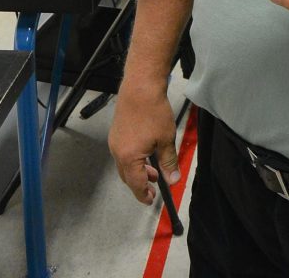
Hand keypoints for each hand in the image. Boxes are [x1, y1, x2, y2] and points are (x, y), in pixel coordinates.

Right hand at [108, 82, 179, 204]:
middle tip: (152, 189)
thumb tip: (173, 180)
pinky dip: (133, 159)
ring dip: (137, 171)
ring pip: (124, 165)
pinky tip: (146, 153)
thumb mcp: (166, 139)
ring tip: (153, 171)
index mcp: (129, 158)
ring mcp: (114, 141)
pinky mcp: (116, 132)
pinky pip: (123, 153)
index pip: (135, 184)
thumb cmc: (153, 111)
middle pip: (127, 176)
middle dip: (140, 184)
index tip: (151, 200)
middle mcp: (117, 151)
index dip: (143, 194)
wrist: (140, 86)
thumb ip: (168, 162)